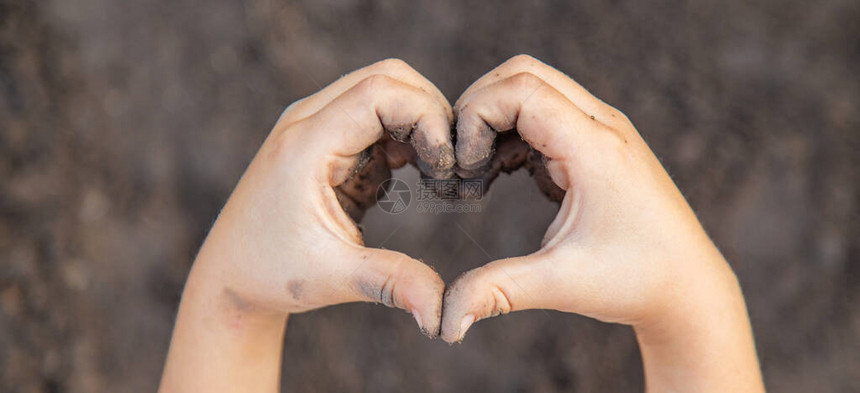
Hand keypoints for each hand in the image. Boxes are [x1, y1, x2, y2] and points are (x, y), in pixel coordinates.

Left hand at [160, 59, 453, 391]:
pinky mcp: (325, 141)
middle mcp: (308, 122)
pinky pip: (376, 117)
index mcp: (306, 144)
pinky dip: (404, 137)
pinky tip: (411, 177)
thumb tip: (444, 314)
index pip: (381, 92)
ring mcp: (315, 127)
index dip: (427, 117)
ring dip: (418, 125)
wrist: (229, 277)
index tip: (446, 165)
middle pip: (387, 78)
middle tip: (448, 166)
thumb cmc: (271, 275)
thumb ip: (393, 282)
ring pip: (384, 91)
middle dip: (430, 113)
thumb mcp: (335, 278)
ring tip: (434, 175)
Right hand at [441, 55, 763, 391]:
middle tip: (460, 161)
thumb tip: (444, 321)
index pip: (521, 90)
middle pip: (523, 73)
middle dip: (478, 108)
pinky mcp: (598, 143)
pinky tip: (504, 176)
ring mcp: (603, 131)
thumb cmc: (635, 282)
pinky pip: (545, 113)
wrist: (688, 286)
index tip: (462, 167)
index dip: (475, 116)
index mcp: (595, 149)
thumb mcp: (560, 284)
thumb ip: (496, 291)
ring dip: (495, 120)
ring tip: (479, 175)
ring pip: (533, 88)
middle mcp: (602, 126)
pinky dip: (513, 133)